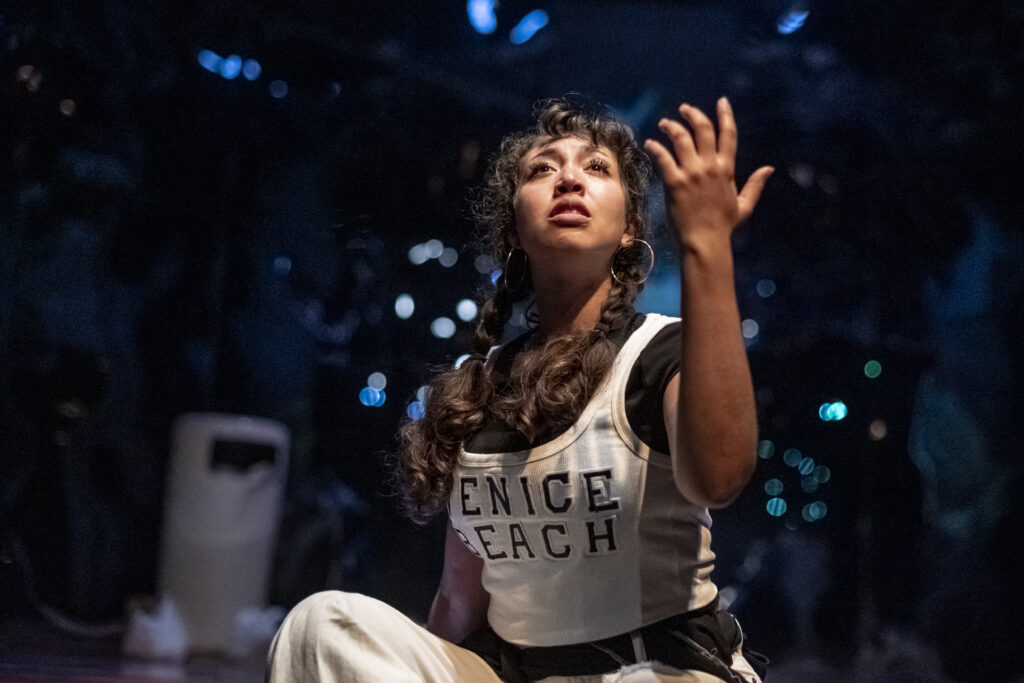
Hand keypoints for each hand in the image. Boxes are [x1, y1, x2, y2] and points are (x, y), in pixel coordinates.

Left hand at [644, 98, 772, 249]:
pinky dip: (656, 147)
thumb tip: (769, 169)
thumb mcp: (744, 205)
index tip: (722, 102)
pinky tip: (650, 143)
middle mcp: (710, 167)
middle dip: (693, 114)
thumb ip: (755, 185)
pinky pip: (663, 158)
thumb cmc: (723, 227)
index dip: (725, 115)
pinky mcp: (675, 183)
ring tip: (664, 123)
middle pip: (703, 129)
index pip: (728, 135)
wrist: (705, 242)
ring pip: (681, 138)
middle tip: (684, 109)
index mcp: (726, 170)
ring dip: (672, 126)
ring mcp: (692, 174)